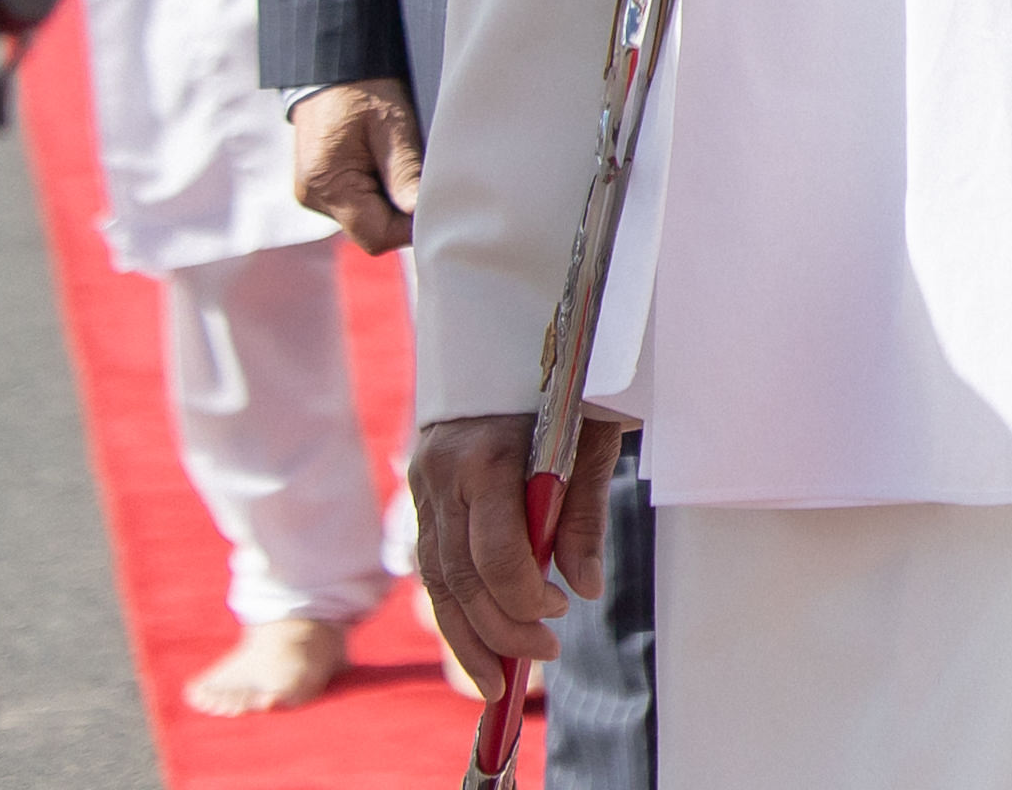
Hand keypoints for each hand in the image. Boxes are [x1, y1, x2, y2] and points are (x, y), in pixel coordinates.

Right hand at [288, 80, 421, 252]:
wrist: (333, 68)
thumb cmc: (362, 89)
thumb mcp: (391, 125)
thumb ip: (405, 170)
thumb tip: (419, 212)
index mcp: (326, 185)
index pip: (375, 235)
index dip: (409, 228)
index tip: (437, 205)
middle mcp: (314, 197)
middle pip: (371, 230)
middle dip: (402, 212)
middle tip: (426, 179)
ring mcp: (315, 193)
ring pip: (365, 217)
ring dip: (391, 200)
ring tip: (405, 163)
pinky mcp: (322, 185)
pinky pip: (357, 202)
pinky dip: (379, 191)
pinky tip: (390, 163)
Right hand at [408, 407, 627, 674]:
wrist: (513, 329)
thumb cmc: (569, 382)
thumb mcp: (590, 436)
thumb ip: (581, 513)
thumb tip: (582, 589)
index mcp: (484, 454)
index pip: (493, 550)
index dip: (523, 593)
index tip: (561, 611)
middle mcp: (441, 474)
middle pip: (459, 576)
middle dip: (498, 629)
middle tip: (543, 657)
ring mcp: (423, 486)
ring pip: (436, 580)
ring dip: (467, 637)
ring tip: (500, 681)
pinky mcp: (421, 495)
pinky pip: (432, 565)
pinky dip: (454, 610)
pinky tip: (477, 644)